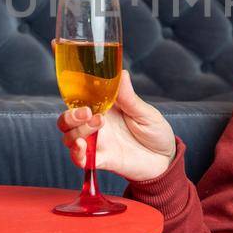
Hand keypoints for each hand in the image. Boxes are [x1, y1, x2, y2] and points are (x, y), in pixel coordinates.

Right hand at [57, 69, 176, 182]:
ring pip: (69, 136)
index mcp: (104, 107)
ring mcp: (96, 142)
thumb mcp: (144, 112)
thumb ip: (129, 97)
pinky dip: (76, 153)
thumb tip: (121, 72)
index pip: (79, 96)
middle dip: (70, 115)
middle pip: (67, 119)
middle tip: (87, 112)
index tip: (72, 75)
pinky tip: (81, 146)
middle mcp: (95, 124)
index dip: (72, 87)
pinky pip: (79, 159)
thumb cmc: (154, 131)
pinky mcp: (100, 159)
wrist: (165, 159)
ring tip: (98, 124)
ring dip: (77, 130)